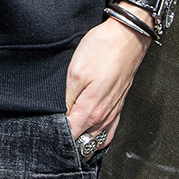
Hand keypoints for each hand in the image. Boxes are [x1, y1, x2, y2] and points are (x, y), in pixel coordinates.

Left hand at [64, 15, 151, 146]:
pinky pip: (109, 131)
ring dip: (84, 139)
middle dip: (71, 140)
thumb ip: (68, 99)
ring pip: (97, 138)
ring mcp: (113, 111)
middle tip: (58, 131)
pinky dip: (99, 136)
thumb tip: (63, 118)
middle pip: (84, 141)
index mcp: (91, 110)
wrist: (128, 37)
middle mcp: (104, 116)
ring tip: (72, 133)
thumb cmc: (102, 50)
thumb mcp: (75, 72)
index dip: (59, 136)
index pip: (72, 135)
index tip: (50, 131)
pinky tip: (91, 131)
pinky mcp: (119, 104)